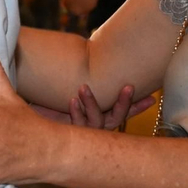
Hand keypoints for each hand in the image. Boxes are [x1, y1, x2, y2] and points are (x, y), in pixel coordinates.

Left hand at [30, 83, 154, 128]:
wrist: (34, 119)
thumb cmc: (54, 103)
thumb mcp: (74, 87)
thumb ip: (88, 78)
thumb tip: (98, 51)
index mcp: (103, 116)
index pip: (124, 111)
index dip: (138, 105)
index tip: (153, 97)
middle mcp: (98, 126)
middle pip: (118, 118)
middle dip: (124, 103)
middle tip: (128, 87)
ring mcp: (86, 133)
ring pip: (97, 121)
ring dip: (92, 104)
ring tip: (83, 88)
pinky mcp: (72, 136)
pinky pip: (78, 125)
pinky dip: (76, 112)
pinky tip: (72, 101)